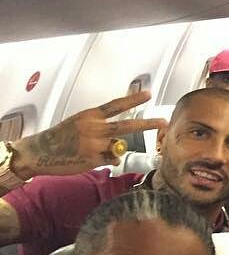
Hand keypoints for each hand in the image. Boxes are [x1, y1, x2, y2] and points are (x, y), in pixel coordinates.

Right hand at [10, 91, 166, 178]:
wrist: (38, 152)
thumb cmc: (59, 138)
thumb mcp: (79, 125)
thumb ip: (100, 130)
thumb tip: (118, 145)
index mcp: (90, 116)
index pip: (116, 105)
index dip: (133, 100)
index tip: (148, 94)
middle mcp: (94, 128)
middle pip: (126, 126)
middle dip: (147, 124)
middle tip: (163, 122)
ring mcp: (95, 144)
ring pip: (117, 148)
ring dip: (109, 150)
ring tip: (87, 150)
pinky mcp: (93, 159)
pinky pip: (109, 160)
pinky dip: (102, 160)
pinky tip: (84, 158)